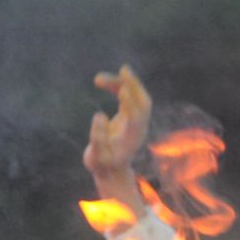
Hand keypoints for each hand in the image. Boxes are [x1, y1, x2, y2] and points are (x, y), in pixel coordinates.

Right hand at [83, 66, 151, 184]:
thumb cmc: (102, 165)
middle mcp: (138, 128)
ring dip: (121, 83)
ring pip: (135, 97)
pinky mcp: (128, 116)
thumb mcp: (96, 158)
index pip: (137, 118)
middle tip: (124, 70)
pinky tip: (100, 81)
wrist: (111, 170)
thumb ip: (97, 139)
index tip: (123, 89)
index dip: (132, 103)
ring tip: (97, 79)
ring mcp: (135, 121)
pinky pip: (126, 97)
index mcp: (132, 139)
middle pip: (144, 104)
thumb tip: (99, 115)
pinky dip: (117, 86)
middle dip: (136, 86)